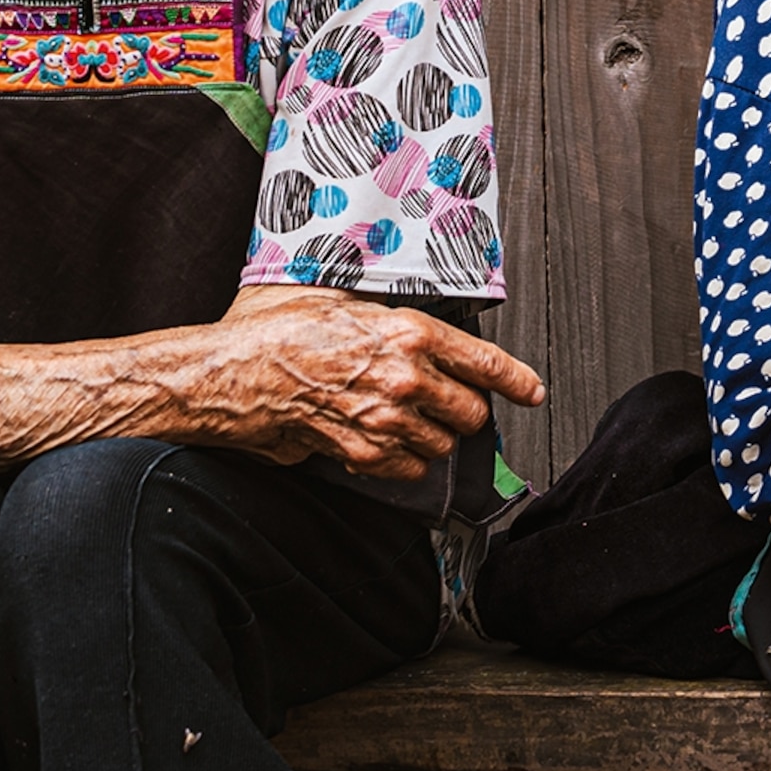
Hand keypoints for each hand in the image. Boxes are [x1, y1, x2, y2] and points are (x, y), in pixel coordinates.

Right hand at [199, 288, 545, 481]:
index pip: (487, 363)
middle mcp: (408, 376)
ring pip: (445, 444)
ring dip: (433, 437)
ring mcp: (387, 418)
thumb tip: (421, 331)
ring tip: (403, 420)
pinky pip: (410, 468)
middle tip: (444, 405)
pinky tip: (382, 440)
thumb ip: (395, 320)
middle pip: (472, 412)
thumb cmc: (283, 331)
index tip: (533, 393)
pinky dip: (404, 460)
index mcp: (412, 333)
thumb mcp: (349, 303)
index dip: (518, 382)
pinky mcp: (364, 452)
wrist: (237, 373)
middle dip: (465, 412)